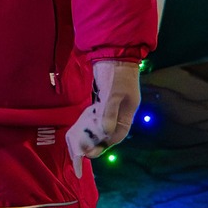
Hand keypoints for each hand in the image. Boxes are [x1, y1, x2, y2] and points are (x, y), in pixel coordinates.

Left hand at [65, 60, 141, 176]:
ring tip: (79, 145)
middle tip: (82, 153)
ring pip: (101, 126)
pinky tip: (79, 130)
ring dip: (91, 135)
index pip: (117, 135)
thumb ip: (108, 113)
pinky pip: (95, 117)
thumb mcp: (113, 93)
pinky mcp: (103, 101)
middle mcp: (121, 113)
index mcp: (128, 113)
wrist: (114, 54)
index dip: (105, 144)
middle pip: (108, 133)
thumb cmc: (117, 74)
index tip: (91, 153)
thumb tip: (104, 133)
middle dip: (96, 143)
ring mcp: (112, 107)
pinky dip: (88, 124)